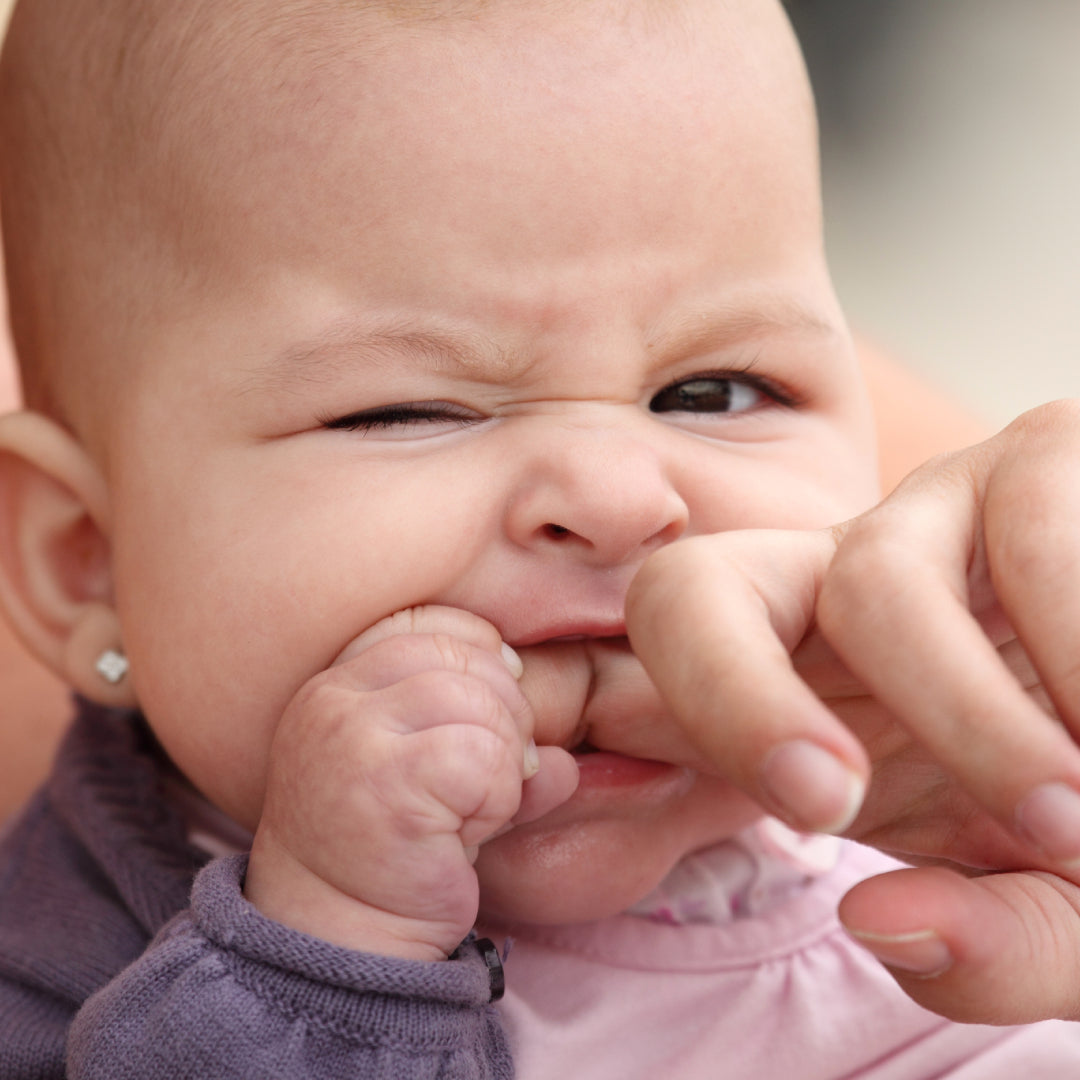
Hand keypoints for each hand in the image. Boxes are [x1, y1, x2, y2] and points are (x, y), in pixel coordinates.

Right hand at [244, 606, 577, 959]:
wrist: (333, 945)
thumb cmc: (385, 856)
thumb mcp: (427, 778)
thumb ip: (488, 743)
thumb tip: (567, 759)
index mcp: (337, 684)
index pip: (425, 621)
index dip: (480, 649)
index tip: (503, 694)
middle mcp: (334, 700)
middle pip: (460, 656)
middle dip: (505, 708)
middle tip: (501, 770)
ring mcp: (353, 739)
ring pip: (478, 704)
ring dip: (504, 759)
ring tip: (478, 807)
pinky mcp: (386, 785)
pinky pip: (484, 758)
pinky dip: (499, 797)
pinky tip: (471, 833)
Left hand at [625, 400, 1079, 1020]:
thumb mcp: (1057, 902)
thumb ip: (991, 948)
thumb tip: (882, 922)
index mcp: (808, 691)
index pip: (651, 679)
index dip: (649, 732)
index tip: (801, 817)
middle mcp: (835, 588)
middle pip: (687, 589)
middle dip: (731, 696)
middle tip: (825, 802)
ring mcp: (923, 514)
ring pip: (870, 577)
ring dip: (969, 716)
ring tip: (1069, 819)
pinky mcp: (1030, 460)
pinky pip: (1023, 521)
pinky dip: (1074, 642)